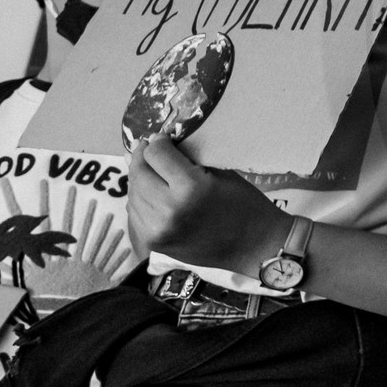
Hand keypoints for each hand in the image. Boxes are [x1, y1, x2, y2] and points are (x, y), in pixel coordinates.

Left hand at [127, 137, 289, 275]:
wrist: (253, 247)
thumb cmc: (245, 204)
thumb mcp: (220, 173)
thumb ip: (187, 160)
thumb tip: (153, 146)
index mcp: (190, 187)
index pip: (156, 153)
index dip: (159, 142)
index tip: (166, 139)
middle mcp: (167, 209)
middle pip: (139, 172)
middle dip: (144, 157)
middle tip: (153, 151)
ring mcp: (156, 229)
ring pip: (133, 193)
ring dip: (141, 179)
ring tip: (155, 173)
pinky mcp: (153, 243)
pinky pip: (135, 213)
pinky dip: (141, 200)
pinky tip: (155, 195)